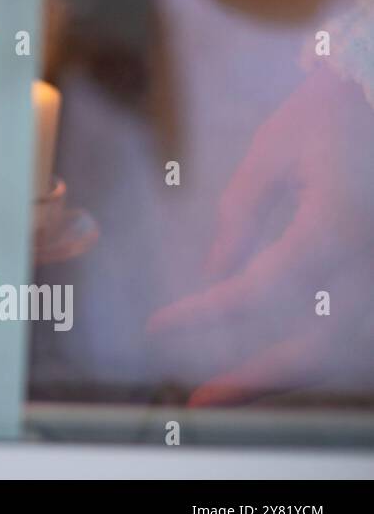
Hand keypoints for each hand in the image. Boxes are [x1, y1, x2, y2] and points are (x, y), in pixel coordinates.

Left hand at [147, 67, 373, 404]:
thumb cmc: (329, 113)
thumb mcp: (273, 155)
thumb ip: (242, 218)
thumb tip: (215, 274)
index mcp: (335, 227)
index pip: (260, 289)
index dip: (206, 314)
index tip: (160, 327)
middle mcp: (370, 260)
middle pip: (316, 344)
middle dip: (254, 377)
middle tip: (199, 400)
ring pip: (343, 349)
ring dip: (287, 375)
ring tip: (232, 390)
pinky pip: (357, 329)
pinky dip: (320, 352)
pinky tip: (278, 362)